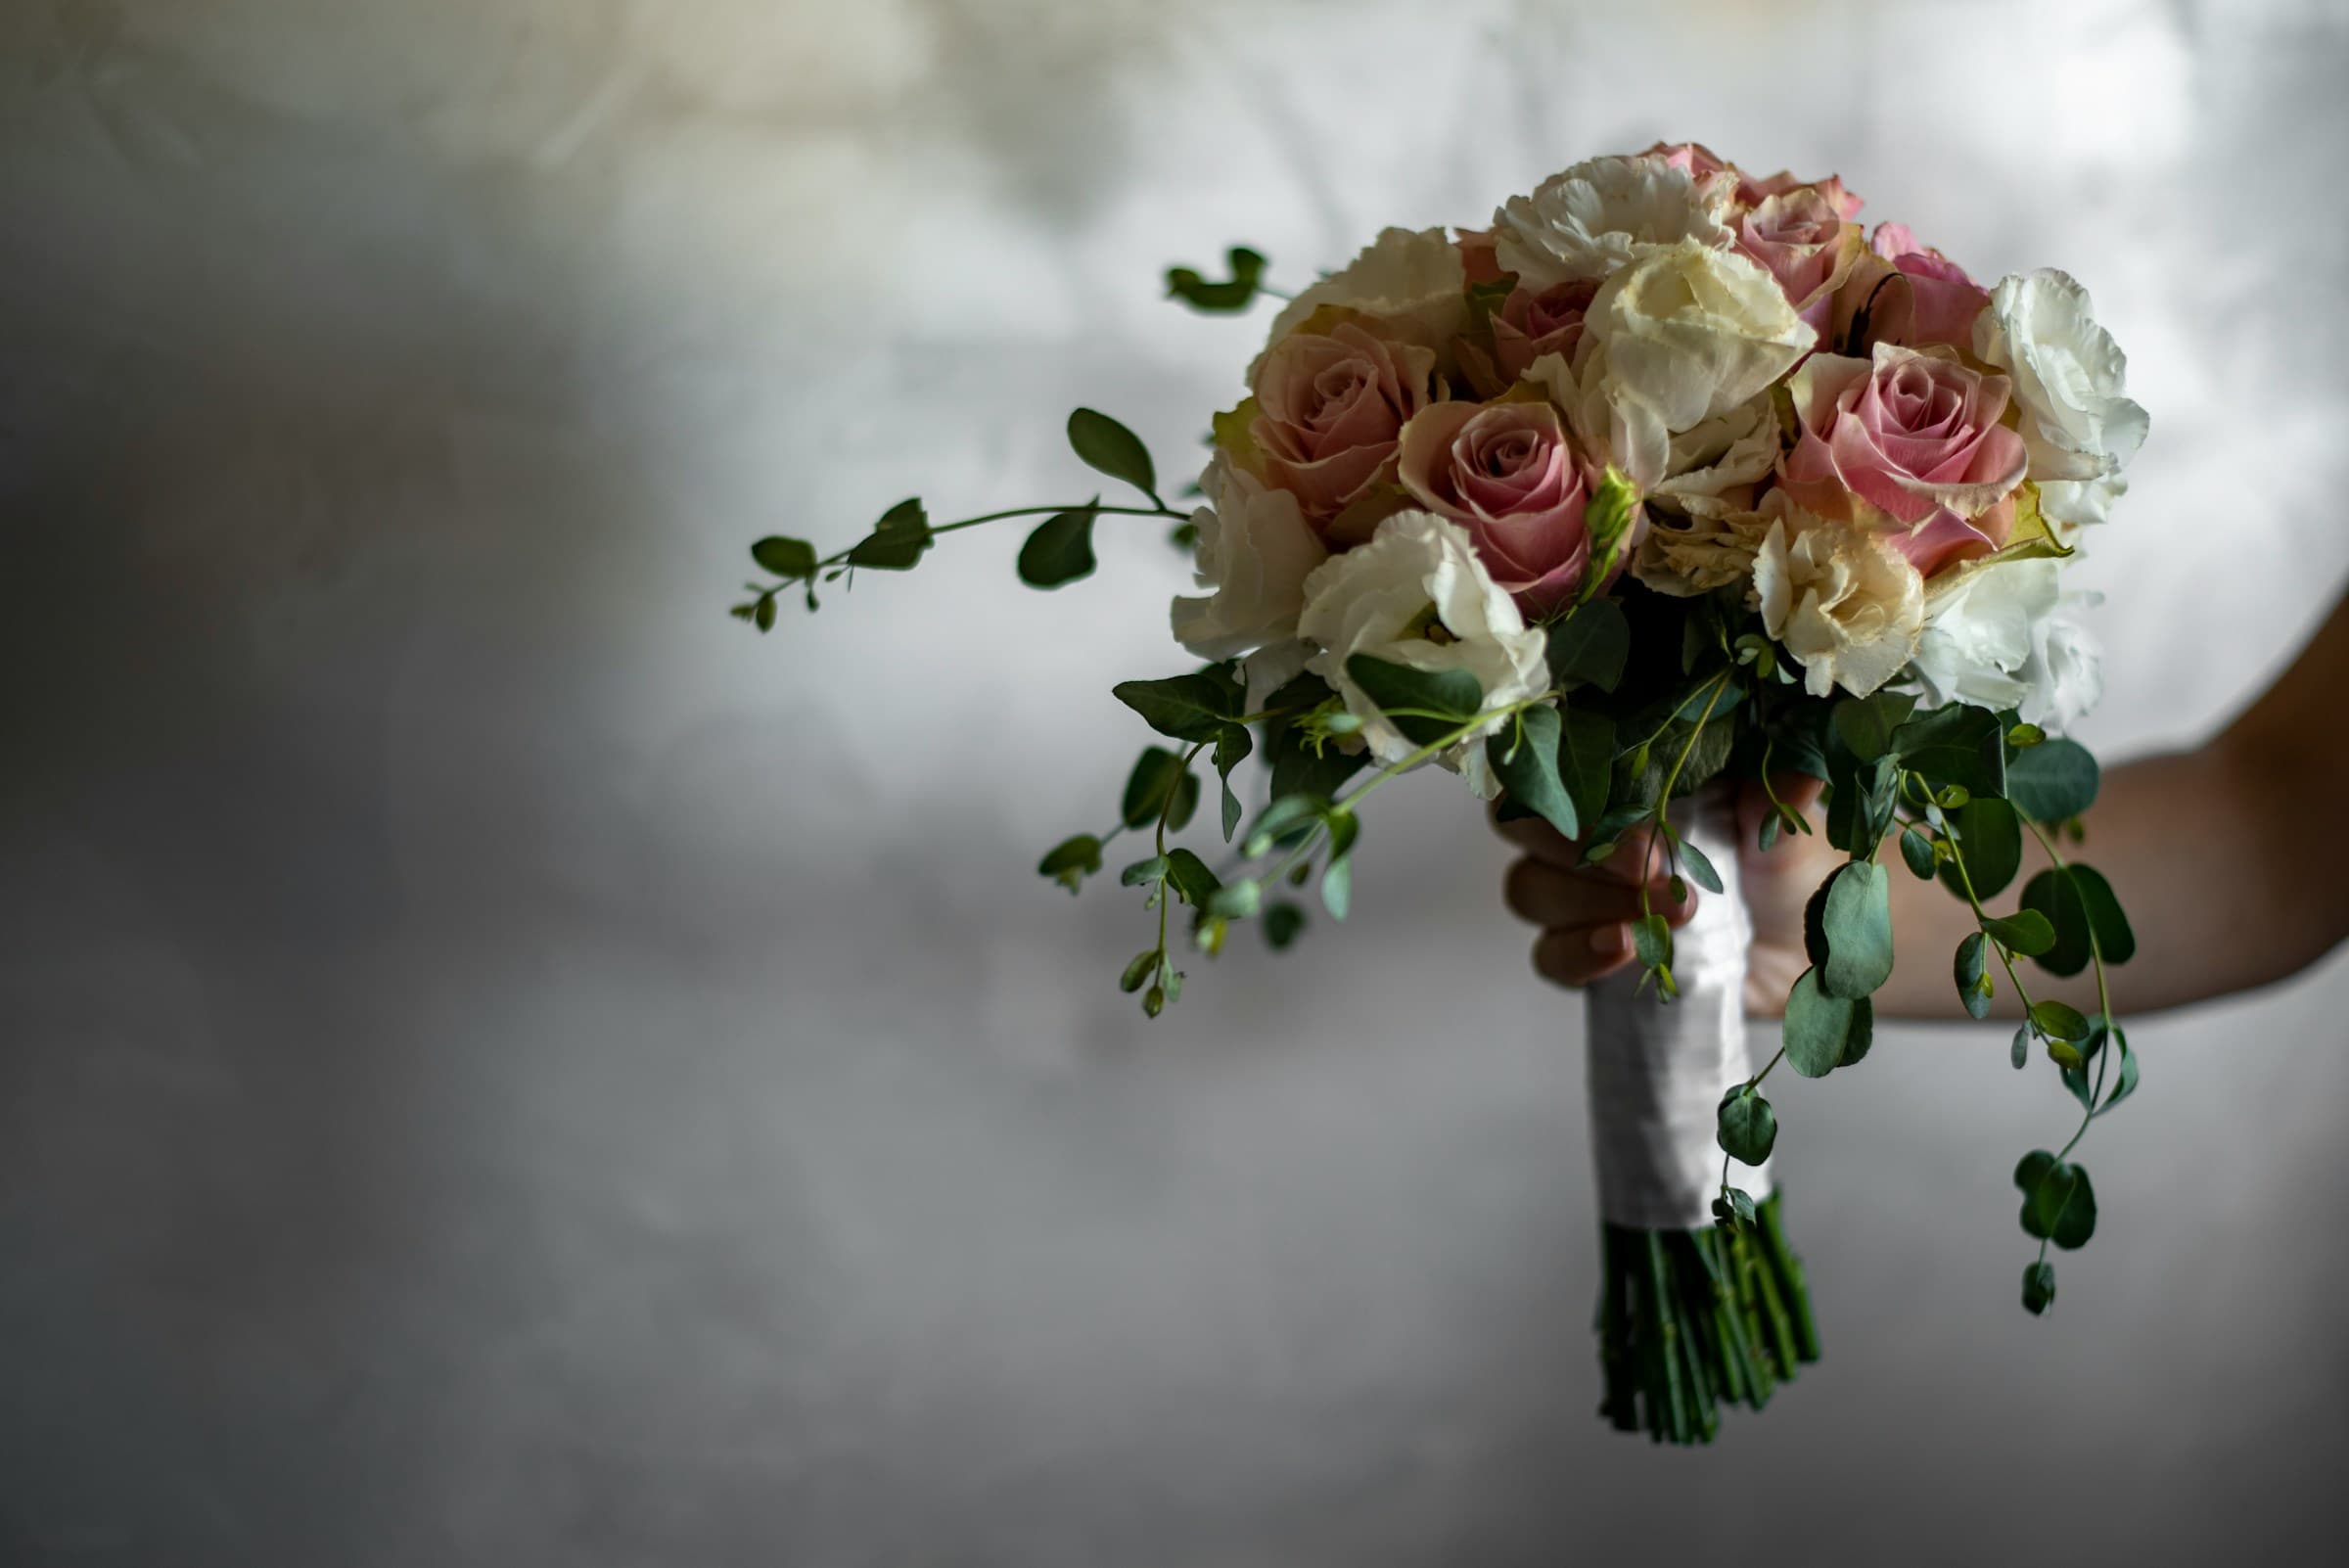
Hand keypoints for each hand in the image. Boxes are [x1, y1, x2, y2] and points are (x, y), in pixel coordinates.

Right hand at [1495, 776, 1831, 1014]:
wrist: (1804, 954)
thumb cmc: (1790, 872)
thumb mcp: (1791, 829)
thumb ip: (1781, 796)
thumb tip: (1796, 761)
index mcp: (1625, 779)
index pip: (1561, 762)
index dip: (1586, 789)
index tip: (1649, 824)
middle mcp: (1588, 831)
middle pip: (1525, 824)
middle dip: (1583, 850)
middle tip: (1654, 874)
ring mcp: (1579, 893)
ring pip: (1529, 887)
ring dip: (1591, 903)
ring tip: (1672, 919)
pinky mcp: (1586, 952)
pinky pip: (1548, 953)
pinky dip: (1577, 953)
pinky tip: (1620, 948)